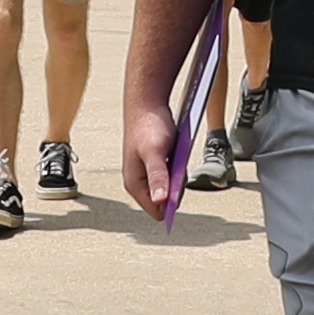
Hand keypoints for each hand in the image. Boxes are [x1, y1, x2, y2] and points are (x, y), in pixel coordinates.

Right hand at [121, 74, 187, 219]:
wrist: (147, 103)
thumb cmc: (149, 126)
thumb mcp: (156, 152)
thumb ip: (158, 177)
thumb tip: (160, 201)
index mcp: (135, 184)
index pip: (157, 211)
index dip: (173, 202)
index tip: (179, 181)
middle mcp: (139, 182)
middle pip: (165, 201)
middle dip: (177, 187)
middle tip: (176, 164)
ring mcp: (146, 174)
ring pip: (170, 187)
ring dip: (178, 176)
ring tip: (174, 156)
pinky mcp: (154, 165)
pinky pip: (171, 175)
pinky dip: (177, 167)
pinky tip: (175, 152)